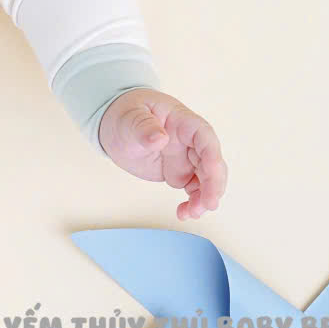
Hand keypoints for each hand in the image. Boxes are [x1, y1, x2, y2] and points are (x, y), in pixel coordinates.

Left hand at [98, 89, 227, 220]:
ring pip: (207, 179)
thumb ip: (143, 126)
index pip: (204, 136)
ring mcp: (185, 157)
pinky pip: (194, 189)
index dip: (212, 156)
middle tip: (207, 204)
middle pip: (211, 161)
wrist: (115, 127)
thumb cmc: (124, 115)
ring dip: (204, 198)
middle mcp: (188, 140)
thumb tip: (160, 138)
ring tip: (190, 213)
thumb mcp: (129, 118)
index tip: (213, 174)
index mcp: (180, 121)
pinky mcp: (179, 173)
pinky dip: (193, 203)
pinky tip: (183, 213)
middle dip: (213, 184)